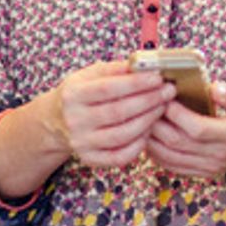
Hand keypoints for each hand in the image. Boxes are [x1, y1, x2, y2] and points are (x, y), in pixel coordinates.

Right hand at [48, 60, 174, 168]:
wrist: (58, 120)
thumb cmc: (83, 92)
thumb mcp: (91, 74)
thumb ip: (117, 69)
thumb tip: (146, 66)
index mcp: (73, 95)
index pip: (108, 88)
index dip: (136, 83)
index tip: (158, 78)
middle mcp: (74, 121)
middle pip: (119, 112)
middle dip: (149, 100)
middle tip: (168, 91)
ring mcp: (81, 143)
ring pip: (123, 135)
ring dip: (149, 120)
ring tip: (162, 106)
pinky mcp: (90, 159)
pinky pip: (121, 155)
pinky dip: (140, 143)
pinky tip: (149, 129)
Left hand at [144, 82, 225, 183]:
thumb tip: (214, 88)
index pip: (197, 128)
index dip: (177, 114)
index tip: (166, 95)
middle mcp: (221, 155)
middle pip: (178, 144)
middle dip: (158, 123)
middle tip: (149, 103)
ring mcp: (212, 166)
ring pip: (171, 158)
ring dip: (153, 140)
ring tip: (146, 119)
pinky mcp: (207, 171)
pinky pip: (175, 167)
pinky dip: (158, 155)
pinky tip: (152, 139)